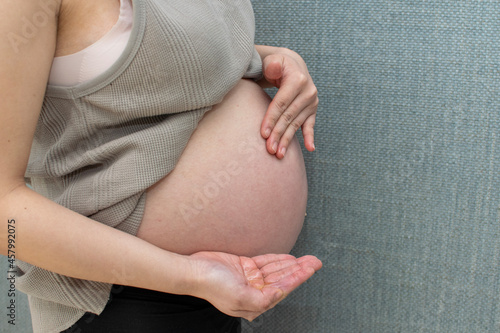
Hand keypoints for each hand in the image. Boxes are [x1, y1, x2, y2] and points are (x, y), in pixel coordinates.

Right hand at [189, 251, 321, 320]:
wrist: (194, 270)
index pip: (281, 290)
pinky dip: (279, 259)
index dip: (297, 279)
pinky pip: (266, 262)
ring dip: (293, 265)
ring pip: (277, 270)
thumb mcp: (238, 297)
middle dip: (300, 271)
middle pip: (283, 280)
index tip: (309, 270)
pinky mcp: (245, 266)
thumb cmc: (212, 286)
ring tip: (308, 259)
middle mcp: (255, 291)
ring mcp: (250, 278)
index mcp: (254, 303)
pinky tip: (291, 257)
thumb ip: (261, 299)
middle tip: (316, 262)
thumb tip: (278, 295)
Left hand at [257, 47, 318, 158]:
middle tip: (269, 150)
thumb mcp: (272, 60)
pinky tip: (310, 149)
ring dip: (287, 140)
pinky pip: (310, 125)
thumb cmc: (276, 65)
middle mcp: (308, 91)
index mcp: (297, 79)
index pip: (281, 103)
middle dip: (278, 134)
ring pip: (296, 124)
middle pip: (289, 117)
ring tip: (278, 154)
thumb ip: (271, 64)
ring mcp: (312, 102)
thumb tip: (273, 68)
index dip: (271, 119)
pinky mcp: (312, 110)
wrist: (292, 66)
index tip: (263, 134)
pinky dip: (310, 137)